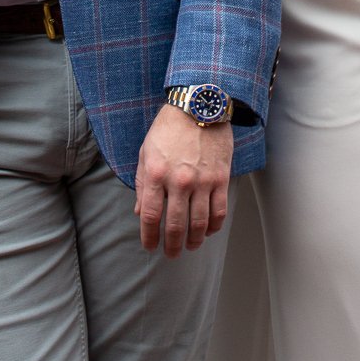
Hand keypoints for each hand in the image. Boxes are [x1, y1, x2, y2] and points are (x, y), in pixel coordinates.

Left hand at [134, 105, 232, 258]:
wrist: (198, 106)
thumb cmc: (168, 128)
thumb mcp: (146, 152)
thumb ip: (142, 183)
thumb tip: (139, 212)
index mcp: (156, 174)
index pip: (150, 216)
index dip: (149, 237)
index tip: (150, 246)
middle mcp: (178, 181)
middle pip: (175, 225)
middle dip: (171, 245)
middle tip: (170, 254)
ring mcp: (201, 181)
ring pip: (199, 223)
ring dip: (194, 240)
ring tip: (190, 246)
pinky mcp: (220, 178)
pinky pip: (219, 211)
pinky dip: (214, 226)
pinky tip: (209, 231)